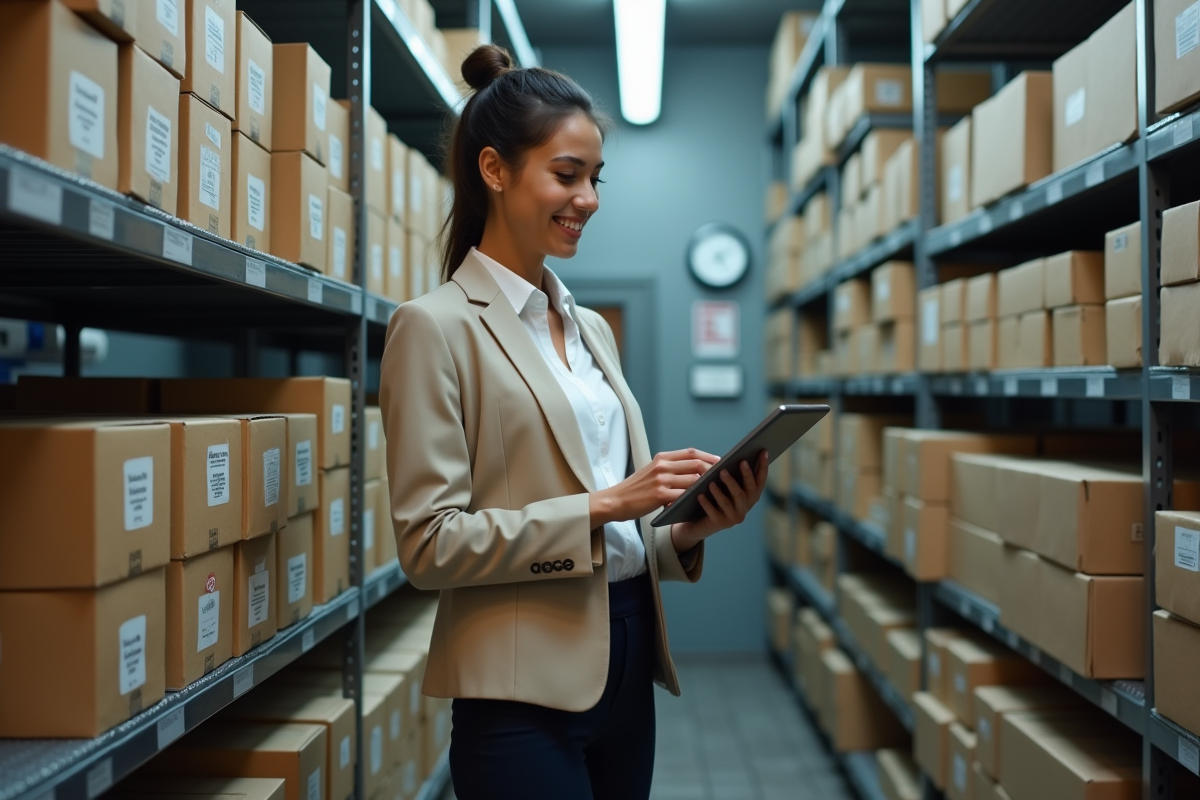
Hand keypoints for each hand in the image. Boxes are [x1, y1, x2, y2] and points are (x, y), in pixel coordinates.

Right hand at [589, 448, 719, 528]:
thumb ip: (670, 469)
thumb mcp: (651, 472)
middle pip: (695, 463)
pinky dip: (695, 497)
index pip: (691, 452)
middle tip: (725, 475)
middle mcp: (662, 466)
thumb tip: (695, 471)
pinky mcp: (660, 495)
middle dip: (713, 469)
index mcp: (661, 458)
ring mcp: (661, 480)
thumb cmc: (635, 489)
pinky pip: (684, 495)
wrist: (615, 501)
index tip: (720, 461)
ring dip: (707, 484)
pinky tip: (703, 501)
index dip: (708, 456)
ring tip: (718, 489)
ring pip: (693, 479)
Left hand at [670, 450, 768, 552]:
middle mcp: (745, 507)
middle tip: (741, 462)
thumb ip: (732, 473)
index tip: (764, 451)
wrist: (700, 521)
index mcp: (750, 496)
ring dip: (721, 490)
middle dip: (746, 476)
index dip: (763, 466)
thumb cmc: (714, 495)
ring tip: (712, 481)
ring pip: (730, 502)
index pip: (760, 480)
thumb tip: (736, 455)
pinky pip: (714, 512)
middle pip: (748, 491)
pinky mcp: (720, 523)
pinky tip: (700, 495)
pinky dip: (707, 503)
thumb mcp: (725, 484)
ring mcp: (734, 517)